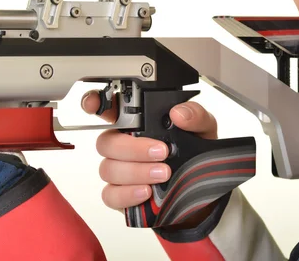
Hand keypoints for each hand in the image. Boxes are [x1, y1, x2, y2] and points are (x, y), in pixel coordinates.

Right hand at [81, 90, 217, 225]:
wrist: (203, 189)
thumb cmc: (196, 154)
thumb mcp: (203, 129)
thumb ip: (195, 115)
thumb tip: (179, 113)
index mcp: (138, 123)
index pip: (109, 109)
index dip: (95, 103)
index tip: (95, 105)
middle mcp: (124, 145)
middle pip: (106, 142)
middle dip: (132, 148)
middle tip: (161, 152)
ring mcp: (120, 171)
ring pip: (108, 169)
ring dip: (136, 171)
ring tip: (163, 174)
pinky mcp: (121, 195)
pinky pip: (110, 195)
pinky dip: (127, 194)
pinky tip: (147, 191)